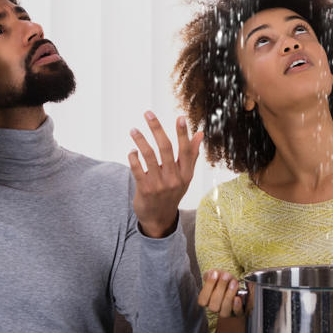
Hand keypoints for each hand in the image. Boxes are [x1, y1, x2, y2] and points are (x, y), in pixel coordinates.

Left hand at [128, 111, 202, 237]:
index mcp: (186, 174)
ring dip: (140, 140)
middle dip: (157, 128)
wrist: (158, 218)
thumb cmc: (172, 192)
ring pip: (149, 155)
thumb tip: (200, 133)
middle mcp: (174, 179)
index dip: (183, 133)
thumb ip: (191, 155)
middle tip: (148, 113)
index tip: (180, 117)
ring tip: (133, 130)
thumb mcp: (185, 177)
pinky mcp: (145, 189)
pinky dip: (133, 156)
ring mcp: (159, 185)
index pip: (185, 150)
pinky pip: (137, 168)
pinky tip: (132, 151)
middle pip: (166, 148)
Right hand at [198, 270, 243, 317]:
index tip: (215, 273)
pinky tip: (237, 297)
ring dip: (229, 296)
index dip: (208, 286)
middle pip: (213, 307)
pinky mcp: (238, 313)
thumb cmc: (223, 279)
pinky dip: (237, 306)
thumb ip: (210, 274)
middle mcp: (215, 309)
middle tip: (226, 275)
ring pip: (224, 312)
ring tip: (233, 282)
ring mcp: (226, 313)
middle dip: (220, 289)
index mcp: (206, 301)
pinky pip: (237, 313)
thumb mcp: (215, 274)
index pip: (203, 300)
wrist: (235, 282)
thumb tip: (212, 274)